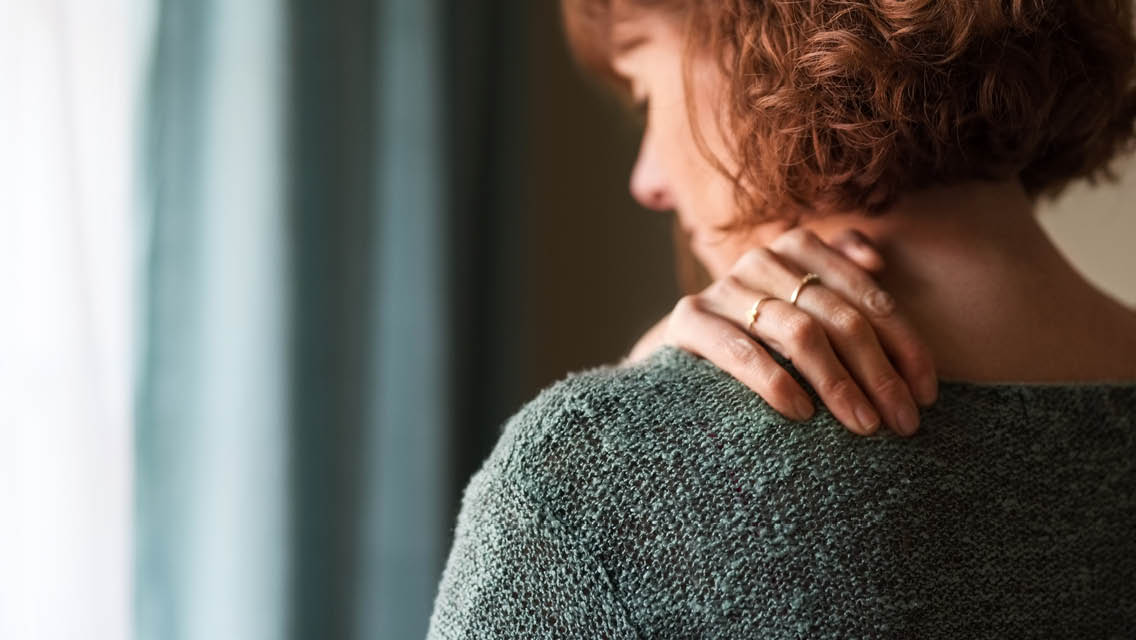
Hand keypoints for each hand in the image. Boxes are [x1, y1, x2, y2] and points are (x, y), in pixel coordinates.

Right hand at [626, 228, 937, 436]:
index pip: (867, 298)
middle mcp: (763, 259)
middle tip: (902, 422)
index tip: (926, 394)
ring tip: (863, 425)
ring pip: (799, 332)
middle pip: (839, 317)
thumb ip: (845, 281)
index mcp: (801, 248)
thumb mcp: (807, 307)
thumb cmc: (764, 339)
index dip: (904, 346)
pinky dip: (775, 381)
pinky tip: (801, 413)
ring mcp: (724, 287)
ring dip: (838, 384)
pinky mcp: (689, 319)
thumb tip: (878, 260)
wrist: (684, 355)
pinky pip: (741, 350)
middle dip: (879, 373)